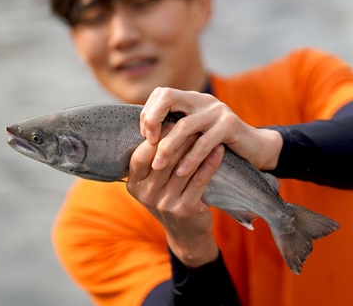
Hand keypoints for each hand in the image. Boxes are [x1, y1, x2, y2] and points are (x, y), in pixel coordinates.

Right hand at [127, 124, 224, 267]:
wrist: (186, 233)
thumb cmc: (170, 197)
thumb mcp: (154, 181)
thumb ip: (153, 159)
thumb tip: (160, 121)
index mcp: (134, 185)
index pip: (140, 156)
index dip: (155, 138)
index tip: (170, 121)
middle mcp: (146, 195)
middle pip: (164, 159)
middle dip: (180, 138)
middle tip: (194, 120)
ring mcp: (164, 203)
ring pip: (183, 167)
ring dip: (197, 147)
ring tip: (208, 131)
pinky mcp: (184, 209)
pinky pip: (199, 180)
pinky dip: (210, 163)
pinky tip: (219, 150)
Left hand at [140, 87, 282, 176]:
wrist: (254, 149)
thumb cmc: (217, 146)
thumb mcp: (193, 135)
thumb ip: (174, 131)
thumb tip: (142, 140)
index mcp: (191, 99)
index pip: (162, 93)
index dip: (149, 113)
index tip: (146, 137)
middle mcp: (203, 100)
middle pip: (169, 97)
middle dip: (153, 120)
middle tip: (149, 145)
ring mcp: (217, 111)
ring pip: (184, 125)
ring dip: (168, 148)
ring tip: (158, 167)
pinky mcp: (230, 125)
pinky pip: (204, 142)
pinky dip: (191, 159)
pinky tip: (181, 172)